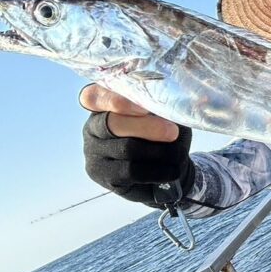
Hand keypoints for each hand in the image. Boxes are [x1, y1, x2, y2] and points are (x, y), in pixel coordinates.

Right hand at [80, 84, 193, 205]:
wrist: (168, 171)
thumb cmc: (164, 136)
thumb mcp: (165, 116)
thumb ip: (158, 105)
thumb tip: (168, 100)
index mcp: (105, 105)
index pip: (93, 96)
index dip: (114, 100)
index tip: (142, 107)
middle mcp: (93, 127)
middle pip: (113, 123)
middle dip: (147, 127)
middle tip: (173, 132)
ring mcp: (94, 152)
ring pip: (126, 148)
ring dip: (158, 151)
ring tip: (178, 153)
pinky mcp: (103, 175)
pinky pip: (131, 171)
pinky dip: (157, 170)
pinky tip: (172, 170)